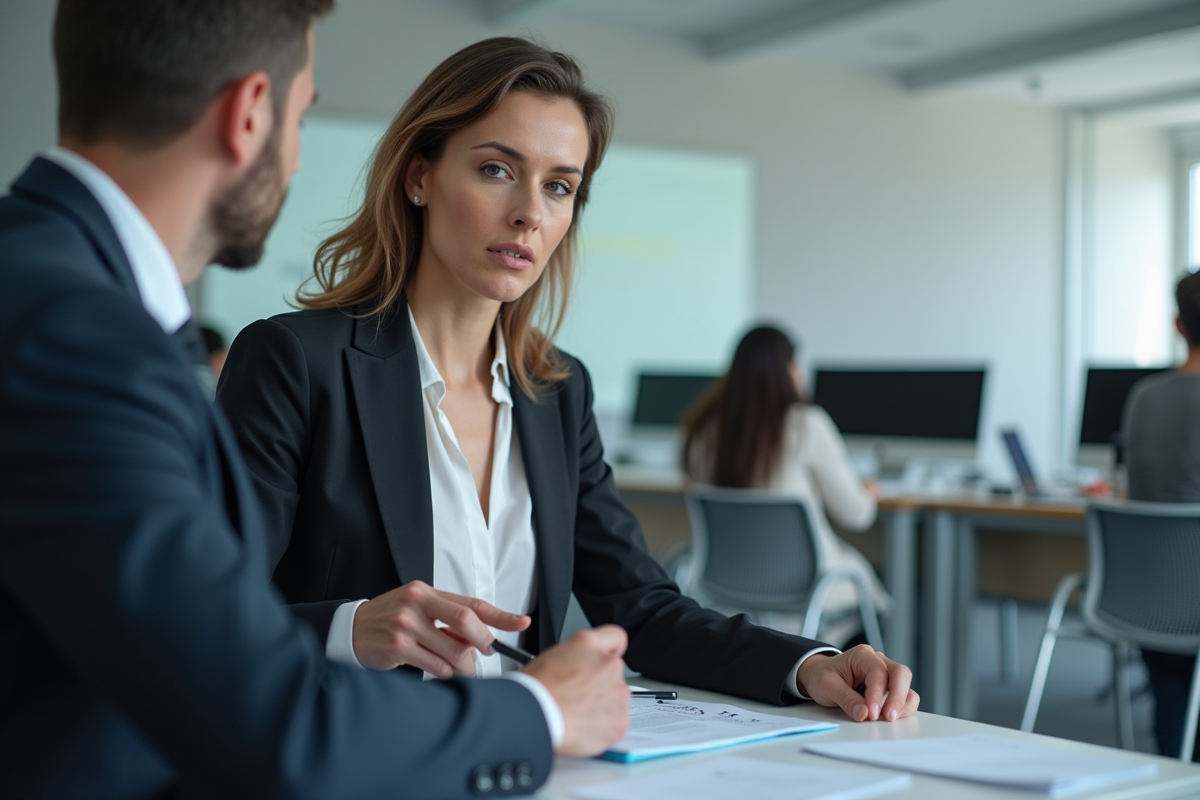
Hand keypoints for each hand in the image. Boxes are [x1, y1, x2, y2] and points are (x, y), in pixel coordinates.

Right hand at [351, 580, 529, 675]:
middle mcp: (417, 603)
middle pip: (466, 622)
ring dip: (464, 666)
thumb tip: (483, 640)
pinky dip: (444, 673)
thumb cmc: (392, 620)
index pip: (472, 603)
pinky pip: (436, 667)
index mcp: (427, 591)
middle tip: (487, 653)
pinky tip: (436, 669)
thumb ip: (448, 620)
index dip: (501, 615)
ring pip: (454, 651)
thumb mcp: (419, 610)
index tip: (522, 622)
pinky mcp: (398, 647)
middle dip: (483, 642)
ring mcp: (406, 625)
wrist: (351, 630)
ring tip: (460, 667)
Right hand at [522, 625, 630, 757]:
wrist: (535, 717)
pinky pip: (616, 723)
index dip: (610, 650)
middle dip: (600, 685)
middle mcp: (608, 665)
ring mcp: (617, 692)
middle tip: (578, 697)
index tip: (603, 662)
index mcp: (589, 644)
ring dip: (602, 706)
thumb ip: (575, 657)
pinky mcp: (620, 719)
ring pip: (616, 699)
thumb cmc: (533, 691)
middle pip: (614, 673)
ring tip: (576, 715)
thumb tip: (578, 668)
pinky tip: (582, 728)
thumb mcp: (551, 656)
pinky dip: (603, 728)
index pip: (616, 637)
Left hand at [795, 644, 918, 721]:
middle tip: (889, 717)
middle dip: (897, 697)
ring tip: (891, 719)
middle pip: (900, 674)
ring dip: (903, 703)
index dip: (877, 694)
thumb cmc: (822, 676)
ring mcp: (886, 674)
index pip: (877, 672)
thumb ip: (846, 699)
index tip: (872, 713)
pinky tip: (894, 717)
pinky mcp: (889, 688)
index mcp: (862, 655)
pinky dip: (904, 708)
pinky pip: (905, 696)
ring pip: (906, 684)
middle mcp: (878, 661)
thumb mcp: (826, 686)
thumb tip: (863, 713)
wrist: (818, 676)